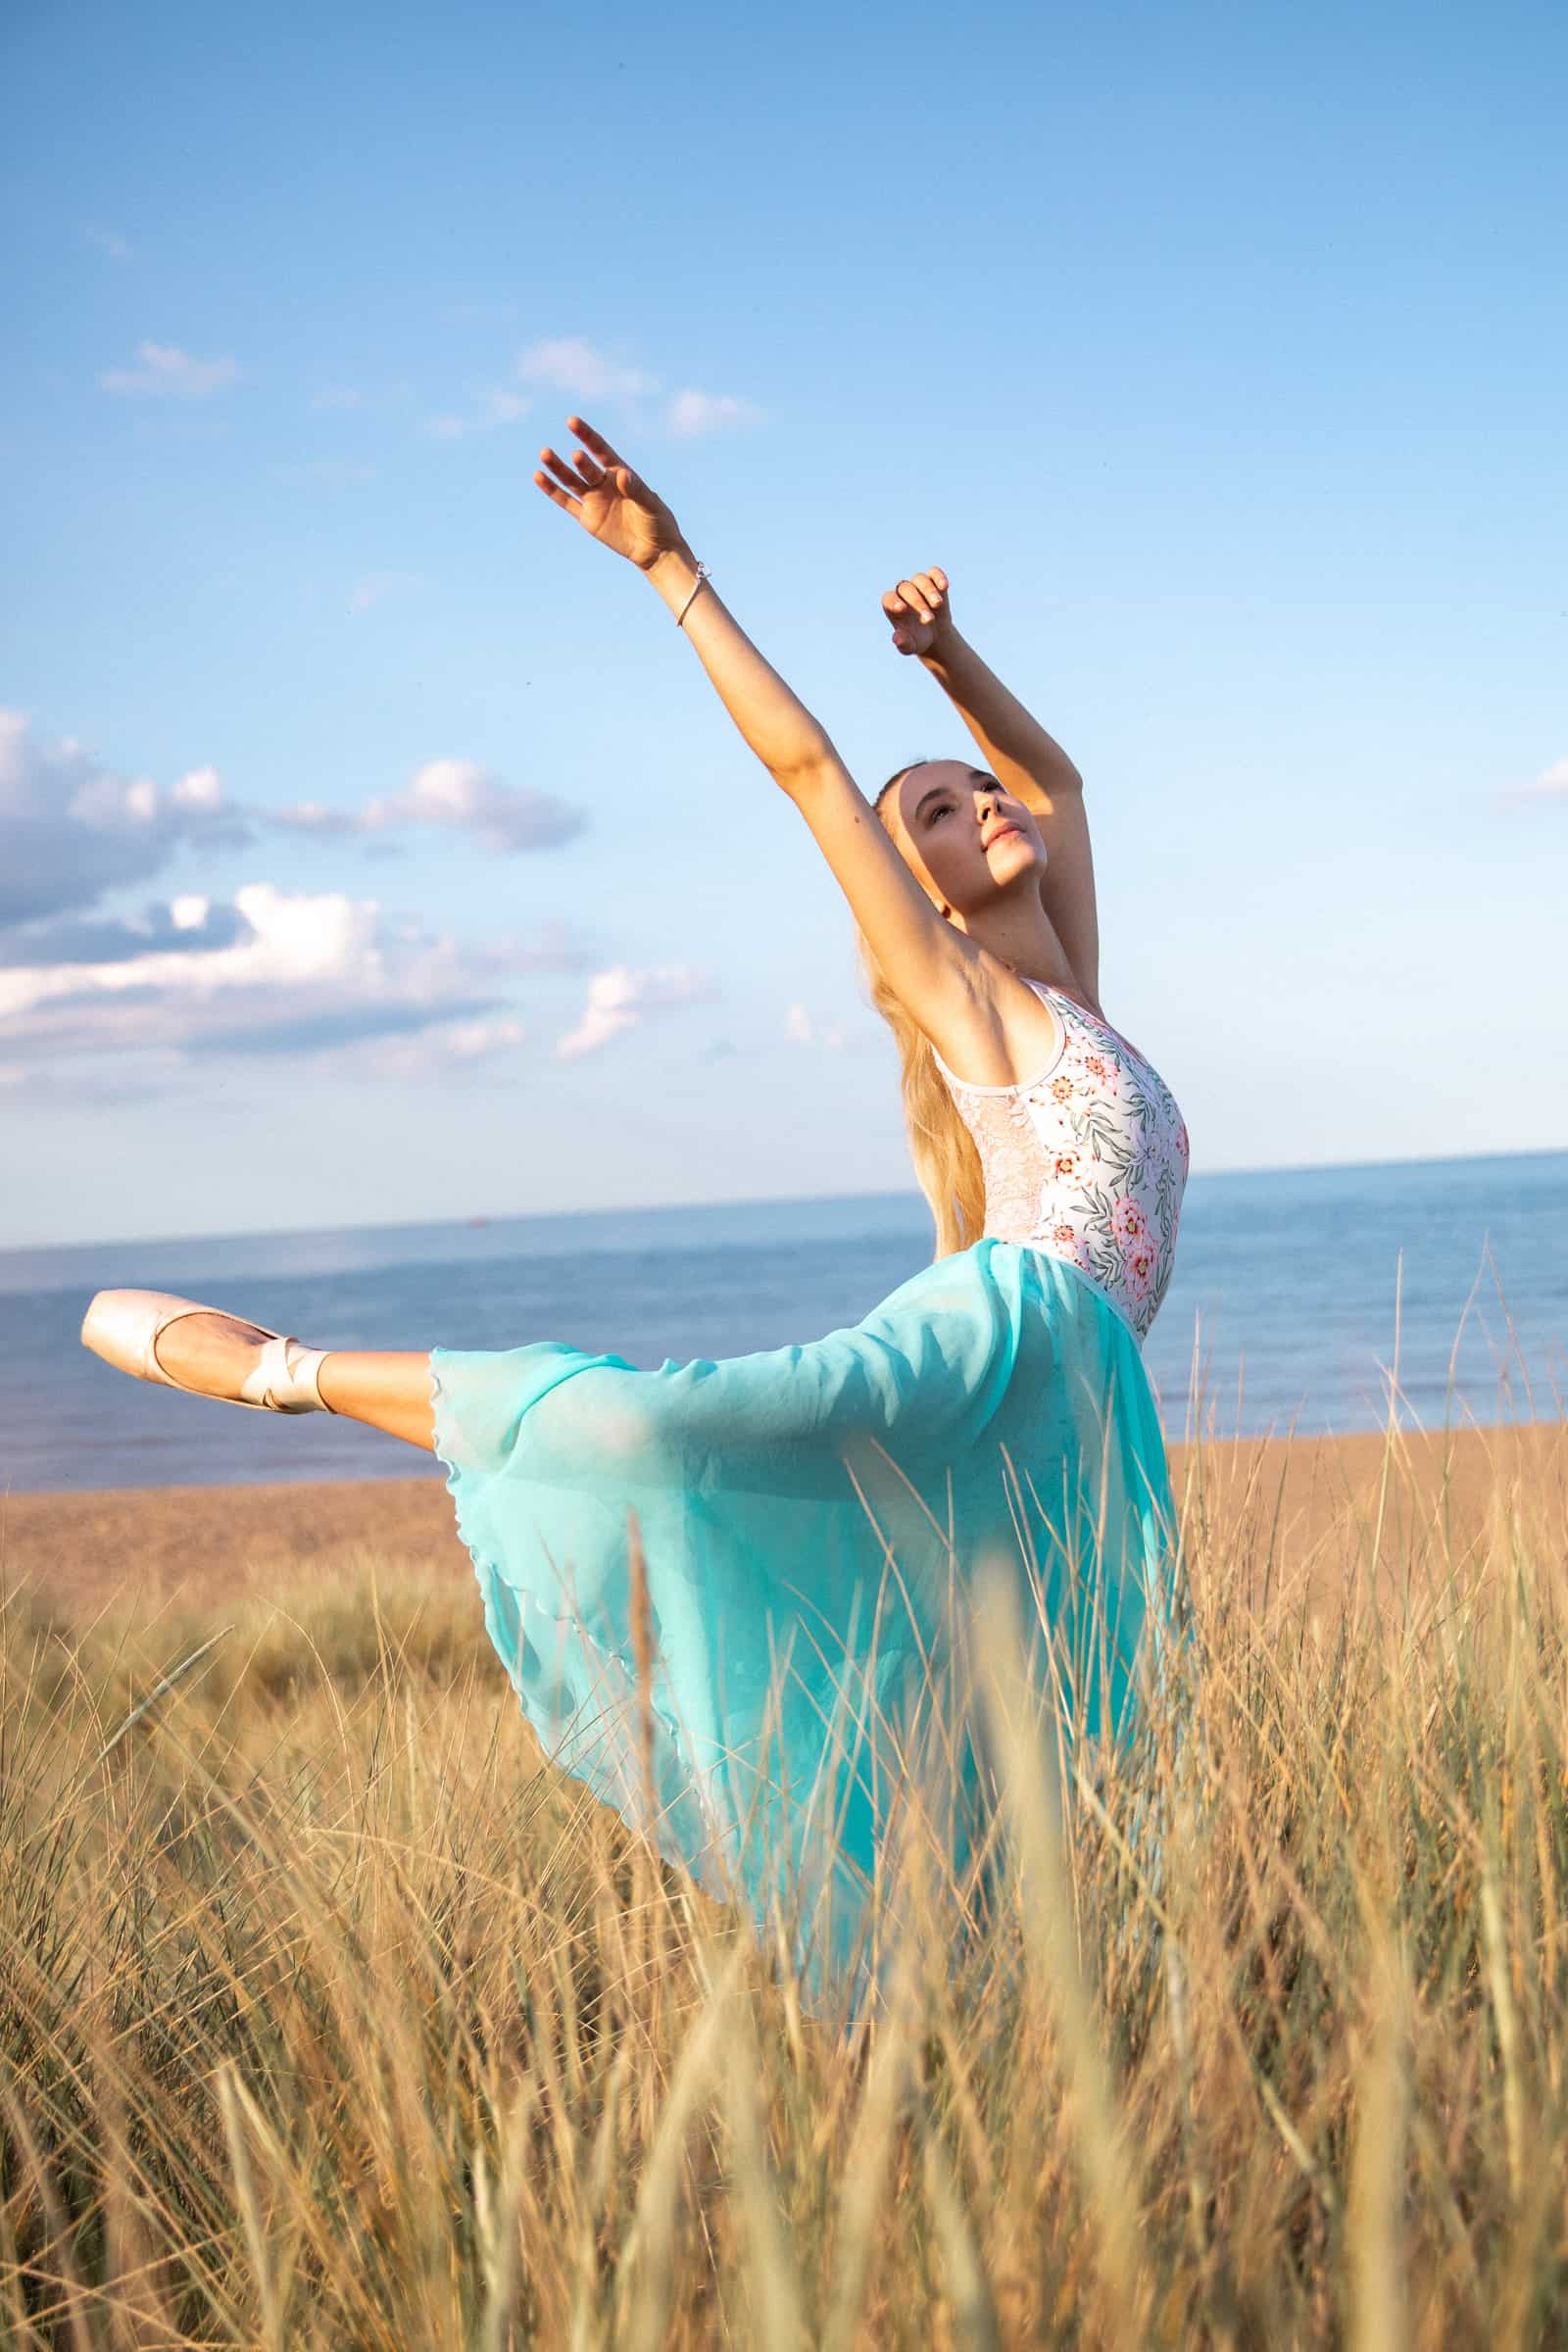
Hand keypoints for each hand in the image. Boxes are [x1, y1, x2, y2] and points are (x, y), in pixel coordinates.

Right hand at [532, 416, 686, 571]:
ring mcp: (594, 499)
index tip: (572, 421)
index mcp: (620, 472)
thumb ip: (636, 489)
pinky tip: (539, 476)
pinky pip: (566, 502)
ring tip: (545, 454)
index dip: (587, 435)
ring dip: (558, 468)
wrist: (654, 549)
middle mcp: (604, 482)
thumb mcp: (651, 504)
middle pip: (586, 467)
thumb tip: (622, 475)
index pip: (601, 450)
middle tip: (576, 456)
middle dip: (580, 462)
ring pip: (571, 481)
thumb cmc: (658, 522)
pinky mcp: (587, 518)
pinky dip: (552, 490)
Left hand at [881, 567, 954, 656]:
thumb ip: (903, 644)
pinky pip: (934, 573)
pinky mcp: (934, 582)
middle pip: (907, 590)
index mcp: (892, 606)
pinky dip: (939, 577)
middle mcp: (903, 593)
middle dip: (918, 603)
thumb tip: (897, 640)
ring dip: (929, 591)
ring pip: (920, 579)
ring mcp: (918, 585)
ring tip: (937, 605)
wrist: (935, 636)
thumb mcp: (911, 646)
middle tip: (928, 620)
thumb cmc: (918, 640)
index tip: (901, 609)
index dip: (893, 602)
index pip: (888, 598)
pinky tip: (944, 586)